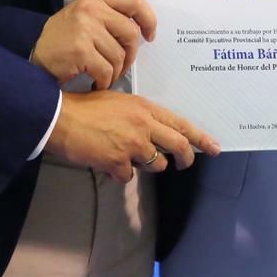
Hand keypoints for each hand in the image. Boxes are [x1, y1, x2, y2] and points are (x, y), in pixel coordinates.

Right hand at [32, 0, 155, 88]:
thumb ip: (109, 11)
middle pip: (131, 33)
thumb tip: (136, 3)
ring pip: (119, 56)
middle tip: (122, 66)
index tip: (149, 36)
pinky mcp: (81, 50)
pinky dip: (104, 81)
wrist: (36, 58)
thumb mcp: (85, 16)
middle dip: (131, 55)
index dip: (148, 20)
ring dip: (115, 71)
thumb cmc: (64, 39)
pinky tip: (96, 82)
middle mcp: (91, 10)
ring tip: (105, 75)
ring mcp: (85, 29)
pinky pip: (106, 70)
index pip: (134, 2)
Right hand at [44, 90, 220, 181]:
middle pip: (178, 146)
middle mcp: (144, 126)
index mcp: (145, 108)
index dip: (201, 138)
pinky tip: (108, 162)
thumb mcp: (119, 102)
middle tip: (186, 163)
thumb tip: (151, 131)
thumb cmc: (87, 106)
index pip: (182, 124)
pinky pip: (129, 175)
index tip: (215, 147)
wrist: (62, 117)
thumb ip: (140, 116)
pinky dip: (121, 172)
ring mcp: (133, 146)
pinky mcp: (119, 162)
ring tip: (130, 156)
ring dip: (147, 164)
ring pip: (157, 164)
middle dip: (186, 158)